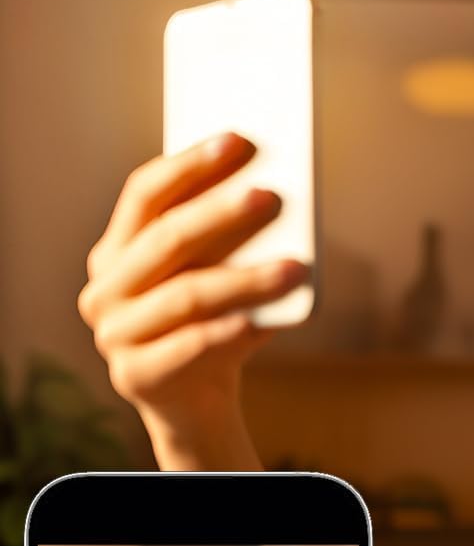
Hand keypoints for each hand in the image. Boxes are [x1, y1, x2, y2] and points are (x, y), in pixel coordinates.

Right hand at [79, 132, 304, 462]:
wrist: (199, 406)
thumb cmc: (214, 326)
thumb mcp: (220, 277)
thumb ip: (233, 240)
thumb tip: (279, 194)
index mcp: (117, 250)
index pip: (145, 193)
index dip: (191, 164)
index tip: (239, 139)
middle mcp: (105, 289)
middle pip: (166, 239)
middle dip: (220, 213)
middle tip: (272, 196)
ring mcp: (115, 335)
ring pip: (185, 294)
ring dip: (244, 279)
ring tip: (296, 267)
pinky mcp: (137, 377)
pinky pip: (188, 347)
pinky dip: (227, 331)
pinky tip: (262, 320)